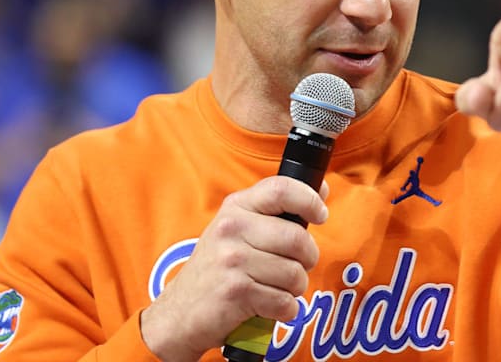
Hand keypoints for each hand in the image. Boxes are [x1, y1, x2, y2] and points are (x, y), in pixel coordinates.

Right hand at [140, 177, 329, 361]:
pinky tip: (267, 306)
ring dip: (295, 288)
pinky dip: (284, 310)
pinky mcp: (236, 293)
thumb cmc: (217, 269)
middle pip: (297, 238)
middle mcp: (232, 229)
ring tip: (275, 288)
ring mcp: (232, 261)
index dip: (310, 200)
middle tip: (296, 266)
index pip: (282, 189)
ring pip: (295, 274)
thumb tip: (321, 187)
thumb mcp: (236, 229)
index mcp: (236, 207)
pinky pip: (285, 302)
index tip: (320, 215)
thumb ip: (275, 210)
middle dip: (308, 258)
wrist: (179, 313)